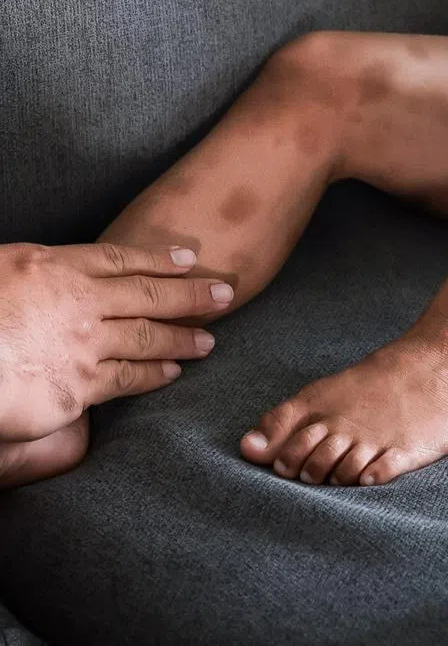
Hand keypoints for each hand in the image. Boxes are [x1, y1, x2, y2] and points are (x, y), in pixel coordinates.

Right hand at [0, 242, 234, 441]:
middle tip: (225, 293)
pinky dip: (155, 375)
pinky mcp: (80, 388)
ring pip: (149, 337)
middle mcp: (80, 302)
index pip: (121, 259)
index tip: (189, 258)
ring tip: (209, 339)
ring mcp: (85, 345)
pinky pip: (128, 379)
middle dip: (193, 294)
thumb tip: (55, 276)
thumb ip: (38, 272)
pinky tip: (172, 373)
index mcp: (55, 266)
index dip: (159, 258)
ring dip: (184, 337)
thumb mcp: (3, 269)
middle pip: (151, 294)